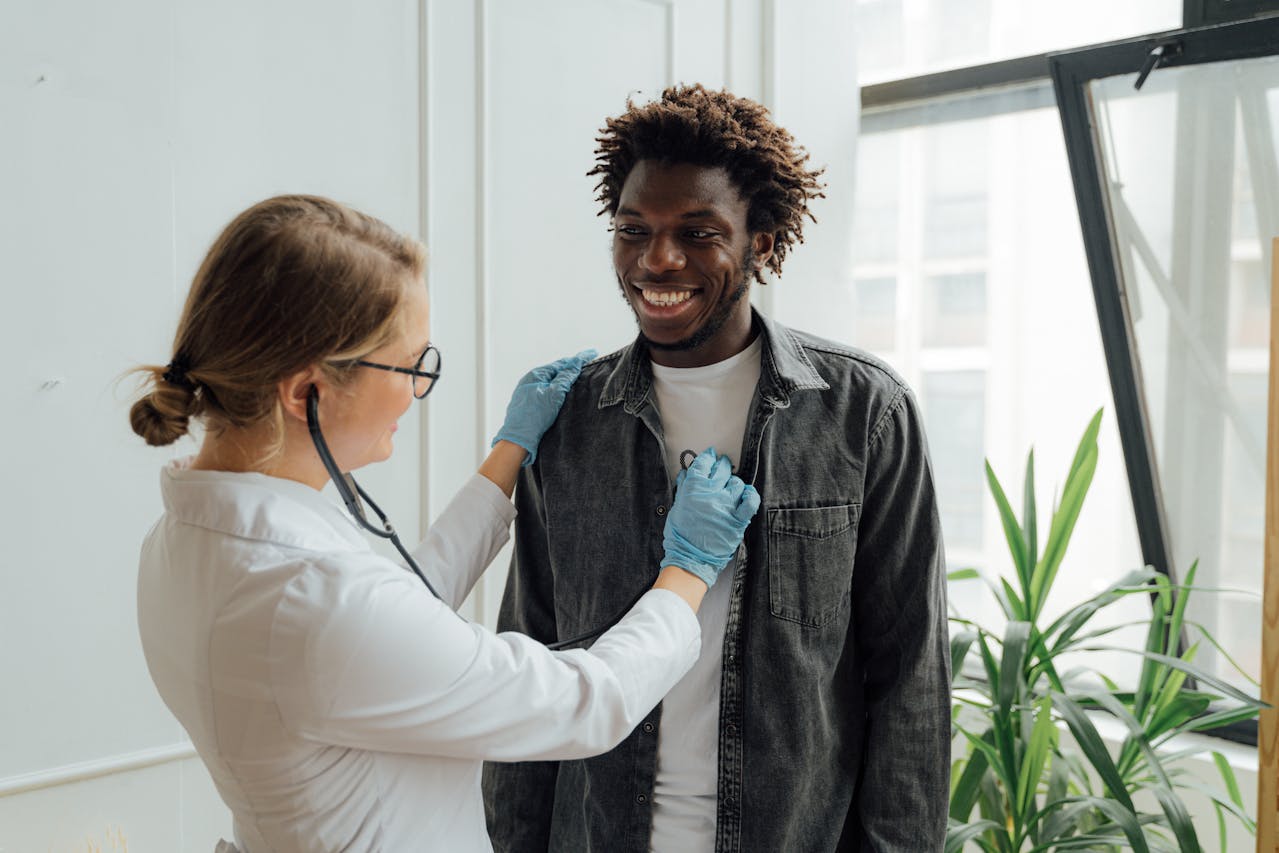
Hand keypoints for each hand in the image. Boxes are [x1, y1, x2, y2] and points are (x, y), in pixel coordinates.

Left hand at [491, 349, 596, 465]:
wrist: (517, 440)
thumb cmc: (533, 417)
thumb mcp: (554, 395)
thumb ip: (565, 378)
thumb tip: (575, 363)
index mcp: (535, 375)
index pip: (561, 363)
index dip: (578, 359)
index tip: (592, 353)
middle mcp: (530, 382)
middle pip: (555, 372)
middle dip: (570, 368)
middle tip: (586, 364)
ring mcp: (528, 394)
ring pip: (550, 383)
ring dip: (563, 380)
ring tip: (577, 378)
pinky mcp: (528, 405)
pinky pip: (546, 393)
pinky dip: (556, 391)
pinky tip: (562, 396)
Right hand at [661, 447, 760, 586]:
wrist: (690, 557)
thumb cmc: (680, 534)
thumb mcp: (676, 507)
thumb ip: (683, 488)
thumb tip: (685, 473)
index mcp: (693, 489)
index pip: (703, 464)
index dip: (707, 457)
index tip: (710, 456)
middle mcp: (711, 493)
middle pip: (721, 469)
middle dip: (721, 465)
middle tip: (722, 465)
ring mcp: (726, 506)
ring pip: (736, 483)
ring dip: (733, 482)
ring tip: (730, 486)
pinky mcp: (737, 519)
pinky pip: (750, 502)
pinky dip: (750, 495)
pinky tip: (747, 493)